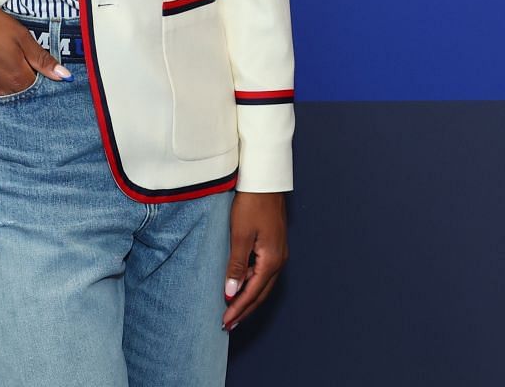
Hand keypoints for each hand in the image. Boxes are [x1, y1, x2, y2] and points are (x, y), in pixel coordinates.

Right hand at [0, 0, 69, 95]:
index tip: (30, 56)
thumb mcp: (21, 36)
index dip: (36, 69)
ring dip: (7, 78)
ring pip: (5, 91)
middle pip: (21, 89)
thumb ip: (42, 59)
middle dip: (23, 74)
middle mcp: (2, 91)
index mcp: (18, 79)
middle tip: (14, 53)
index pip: (38, 84)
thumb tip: (64, 77)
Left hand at [222, 191, 286, 329]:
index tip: (225, 321)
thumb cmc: (252, 204)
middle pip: (261, 293)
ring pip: (263, 284)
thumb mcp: (240, 236)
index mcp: (272, 260)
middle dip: (244, 309)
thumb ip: (236, 266)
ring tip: (233, 310)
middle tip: (228, 324)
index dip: (238, 308)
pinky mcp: (274, 245)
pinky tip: (241, 286)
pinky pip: (263, 272)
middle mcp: (279, 260)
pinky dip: (252, 284)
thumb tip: (232, 292)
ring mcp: (278, 253)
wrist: (264, 181)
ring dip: (248, 298)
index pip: (253, 293)